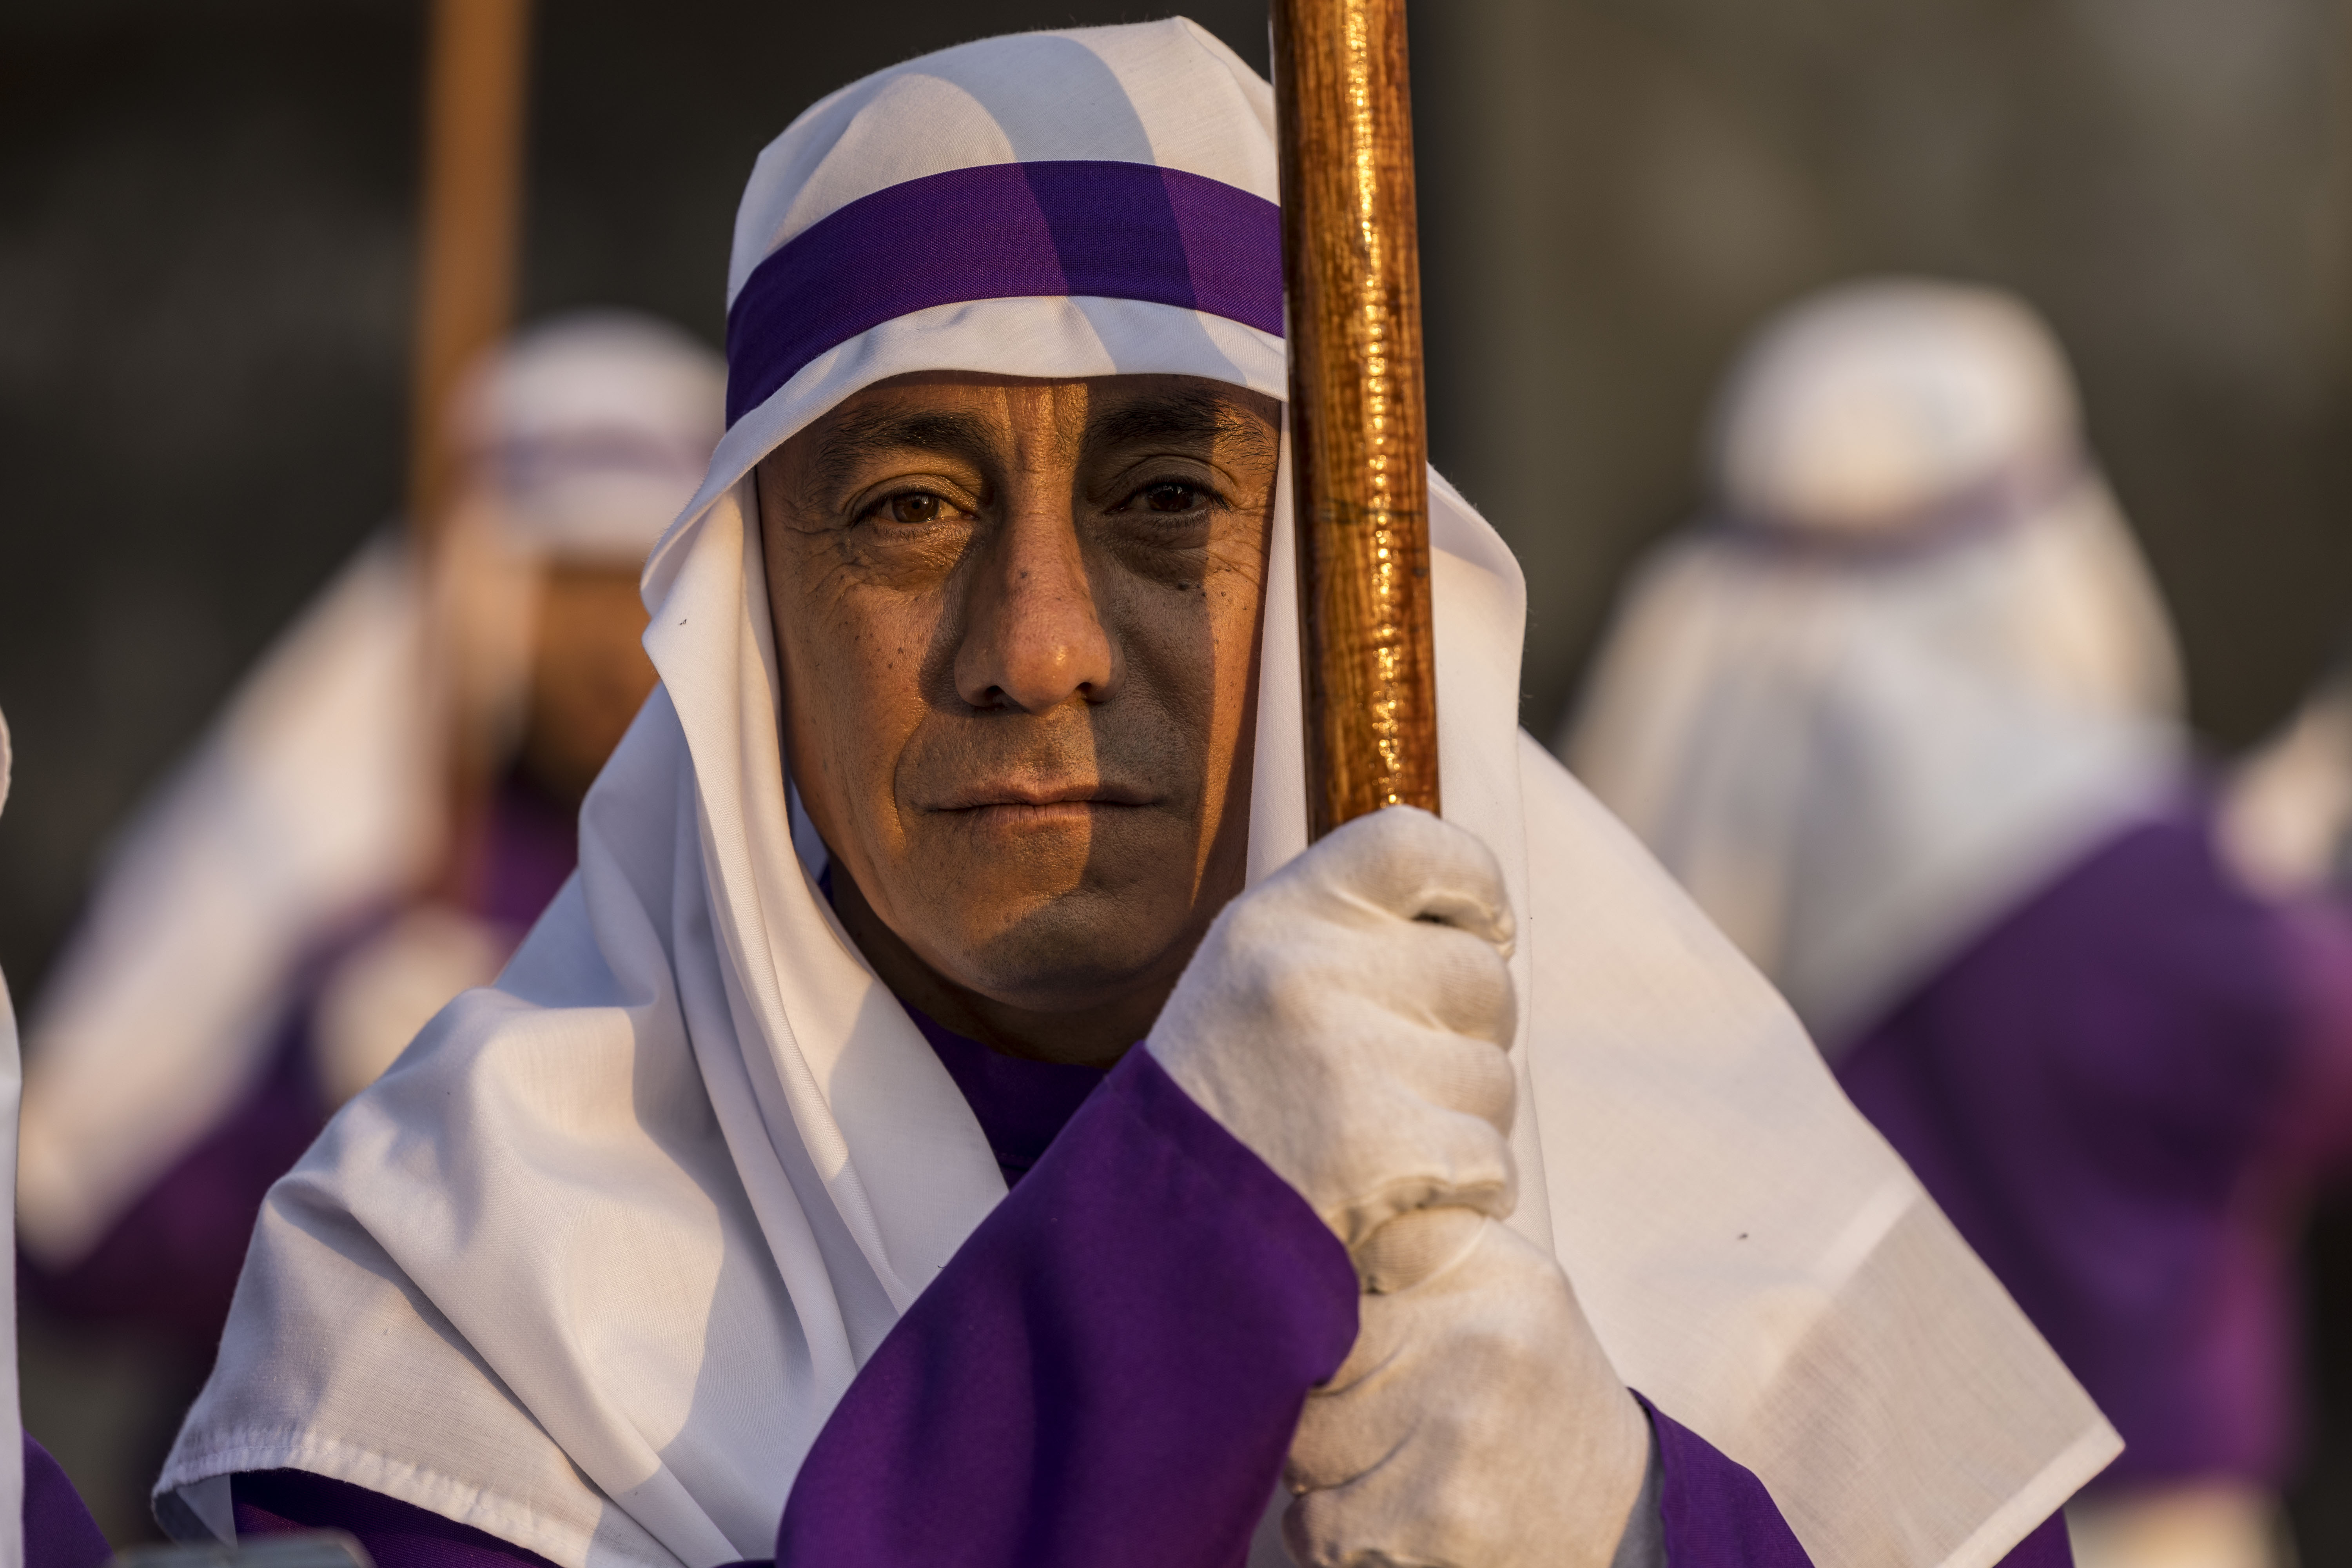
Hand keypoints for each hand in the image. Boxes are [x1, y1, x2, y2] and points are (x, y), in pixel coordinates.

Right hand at [1146, 806, 1519, 1258]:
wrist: (1152, 1244)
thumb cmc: (1223, 1112)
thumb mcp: (1251, 987)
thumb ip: (1347, 941)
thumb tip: (1479, 926)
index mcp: (1270, 918)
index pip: (1412, 843)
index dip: (1473, 882)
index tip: (1487, 929)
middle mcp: (1306, 970)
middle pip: (1481, 973)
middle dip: (1468, 1035)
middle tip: (1405, 1083)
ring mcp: (1345, 1059)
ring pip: (1495, 1077)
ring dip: (1465, 1124)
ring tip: (1386, 1150)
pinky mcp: (1381, 1149)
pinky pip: (1492, 1163)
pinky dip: (1468, 1195)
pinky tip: (1402, 1204)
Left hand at [1285, 1215, 1652, 1567]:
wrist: (1623, 1521)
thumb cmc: (1531, 1394)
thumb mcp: (1501, 1289)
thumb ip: (1407, 1244)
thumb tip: (1286, 1227)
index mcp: (1494, 1267)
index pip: (1343, 1244)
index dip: (1317, 1286)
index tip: (1331, 1308)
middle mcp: (1481, 1337)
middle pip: (1310, 1352)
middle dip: (1321, 1389)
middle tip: (1378, 1409)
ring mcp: (1459, 1433)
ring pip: (1301, 1442)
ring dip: (1325, 1465)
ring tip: (1394, 1465)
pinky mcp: (1433, 1524)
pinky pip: (1313, 1524)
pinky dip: (1336, 1533)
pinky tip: (1396, 1521)